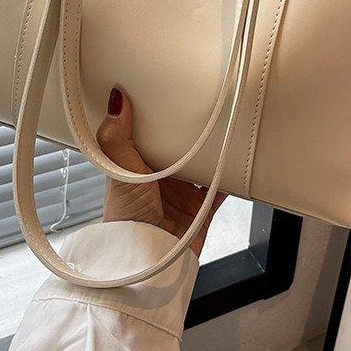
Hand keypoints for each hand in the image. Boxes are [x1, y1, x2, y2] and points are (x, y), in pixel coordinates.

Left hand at [96, 87, 225, 256]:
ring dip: (210, 151)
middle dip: (187, 130)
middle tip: (197, 104)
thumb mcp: (119, 171)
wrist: (149, 261)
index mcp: (137, 165)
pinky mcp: (201, 209)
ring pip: (201, 163)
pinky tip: (235, 162)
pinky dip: (229, 176)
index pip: (146, 133)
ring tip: (220, 128)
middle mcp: (159, 177)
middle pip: (177, 147)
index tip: (161, 90)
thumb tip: (115, 100)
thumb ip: (116, 138)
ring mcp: (181, 193)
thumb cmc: (125, 222)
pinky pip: (221, 188)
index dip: (152, 115)